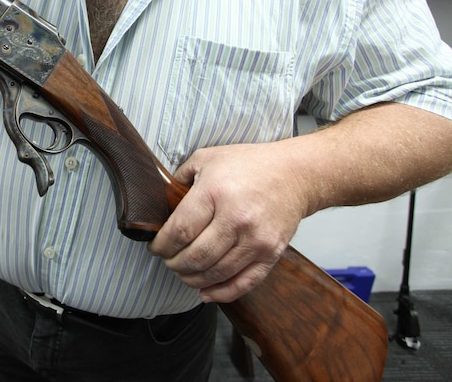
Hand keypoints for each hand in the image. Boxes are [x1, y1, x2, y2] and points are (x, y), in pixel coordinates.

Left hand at [148, 142, 309, 302]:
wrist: (296, 174)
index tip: (156, 247)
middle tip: (168, 260)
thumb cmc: (250, 165)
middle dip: (174, 264)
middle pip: (196, 257)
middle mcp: (237, 218)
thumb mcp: (207, 158)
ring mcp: (257, 239)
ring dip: (192, 279)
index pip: (180, 231)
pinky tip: (206, 291)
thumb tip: (160, 203)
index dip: (162, 246)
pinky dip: (221, 293)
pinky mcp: (272, 254)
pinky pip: (244, 283)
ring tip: (184, 272)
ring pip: (215, 274)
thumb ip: (179, 179)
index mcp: (216, 193)